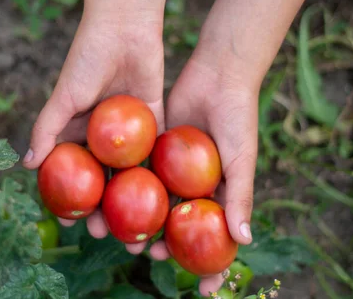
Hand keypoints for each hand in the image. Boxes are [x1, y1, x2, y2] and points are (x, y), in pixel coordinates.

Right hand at [22, 16, 165, 252]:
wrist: (125, 29)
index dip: (71, 199)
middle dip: (105, 209)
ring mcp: (130, 132)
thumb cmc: (87, 60)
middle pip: (103, 180)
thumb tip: (27, 165)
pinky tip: (165, 201)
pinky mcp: (155, 121)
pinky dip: (160, 176)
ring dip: (134, 201)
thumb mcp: (64, 96)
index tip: (73, 224)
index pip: (73, 174)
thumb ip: (46, 128)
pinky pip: (157, 152)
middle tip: (109, 237)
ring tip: (140, 229)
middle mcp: (103, 136)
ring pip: (131, 173)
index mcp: (78, 131)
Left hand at [146, 0, 323, 295]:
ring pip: (153, 203)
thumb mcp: (241, 158)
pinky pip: (139, 174)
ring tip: (122, 236)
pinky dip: (126, 189)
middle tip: (150, 256)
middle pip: (179, 227)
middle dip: (166, 246)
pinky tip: (109, 203)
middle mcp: (194, 186)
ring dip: (139, 222)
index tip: (202, 291)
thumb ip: (240, 197)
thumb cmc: (238, 118)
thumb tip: (243, 241)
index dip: (212, 265)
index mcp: (219, 194)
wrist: (216, 75)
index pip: (216, 239)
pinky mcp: (154, 151)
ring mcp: (172, 170)